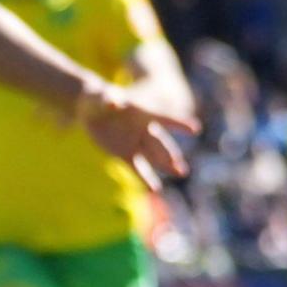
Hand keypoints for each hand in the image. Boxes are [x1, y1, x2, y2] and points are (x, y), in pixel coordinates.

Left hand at [78, 84, 195, 185]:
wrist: (91, 111)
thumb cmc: (100, 97)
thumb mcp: (103, 96)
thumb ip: (110, 99)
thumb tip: (115, 103)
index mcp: (144, 114)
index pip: (165, 119)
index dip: (180, 123)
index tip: (196, 129)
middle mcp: (144, 130)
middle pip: (160, 144)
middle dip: (171, 155)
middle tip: (182, 167)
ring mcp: (136, 144)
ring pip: (154, 157)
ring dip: (166, 166)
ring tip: (180, 173)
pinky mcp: (125, 155)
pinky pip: (137, 168)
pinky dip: (145, 178)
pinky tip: (155, 189)